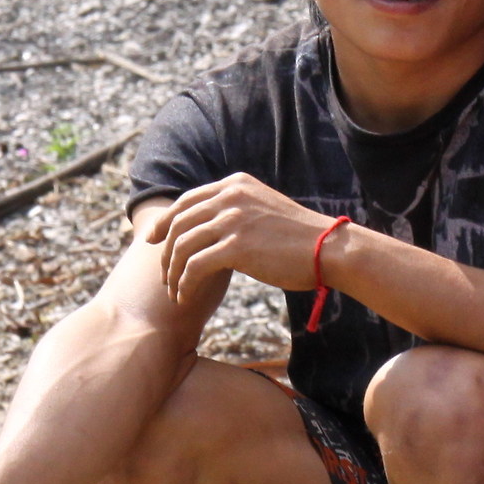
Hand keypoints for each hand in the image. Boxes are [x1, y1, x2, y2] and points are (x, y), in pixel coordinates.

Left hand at [148, 172, 340, 302]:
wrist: (330, 249)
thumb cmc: (302, 238)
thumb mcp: (265, 210)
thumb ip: (239, 210)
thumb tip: (214, 229)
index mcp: (235, 185)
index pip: (187, 200)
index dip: (165, 221)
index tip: (153, 240)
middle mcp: (230, 197)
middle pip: (178, 223)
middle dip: (164, 252)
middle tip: (162, 275)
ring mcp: (232, 220)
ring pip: (181, 246)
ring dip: (172, 272)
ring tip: (173, 291)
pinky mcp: (235, 247)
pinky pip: (194, 267)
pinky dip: (184, 285)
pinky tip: (184, 298)